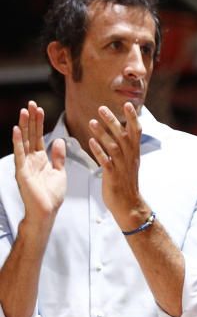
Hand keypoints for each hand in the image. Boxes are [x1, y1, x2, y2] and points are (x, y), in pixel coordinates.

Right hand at [13, 101, 65, 226]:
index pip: (39, 137)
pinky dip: (18, 142)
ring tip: (24, 111)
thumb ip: (58, 157)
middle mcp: (31, 160)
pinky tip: (16, 130)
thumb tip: (58, 140)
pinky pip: (19, 154)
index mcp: (40, 159)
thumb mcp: (59, 172)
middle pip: (31, 135)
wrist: (46, 213)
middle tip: (32, 103)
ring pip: (24, 141)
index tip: (40, 108)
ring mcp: (25, 165)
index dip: (39, 123)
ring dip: (24, 126)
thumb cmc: (51, 196)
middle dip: (31, 119)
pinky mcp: (22, 172)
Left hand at [88, 103, 146, 229]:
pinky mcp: (113, 176)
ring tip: (92, 122)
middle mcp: (130, 157)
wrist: (129, 204)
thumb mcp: (130, 162)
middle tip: (102, 107)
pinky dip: (99, 151)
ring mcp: (122, 166)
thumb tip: (120, 132)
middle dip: (113, 121)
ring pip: (114, 146)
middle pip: (123, 135)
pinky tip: (90, 142)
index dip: (133, 117)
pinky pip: (106, 161)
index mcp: (134, 153)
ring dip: (103, 133)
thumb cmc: (126, 182)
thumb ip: (125, 147)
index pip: (137, 131)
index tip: (127, 103)